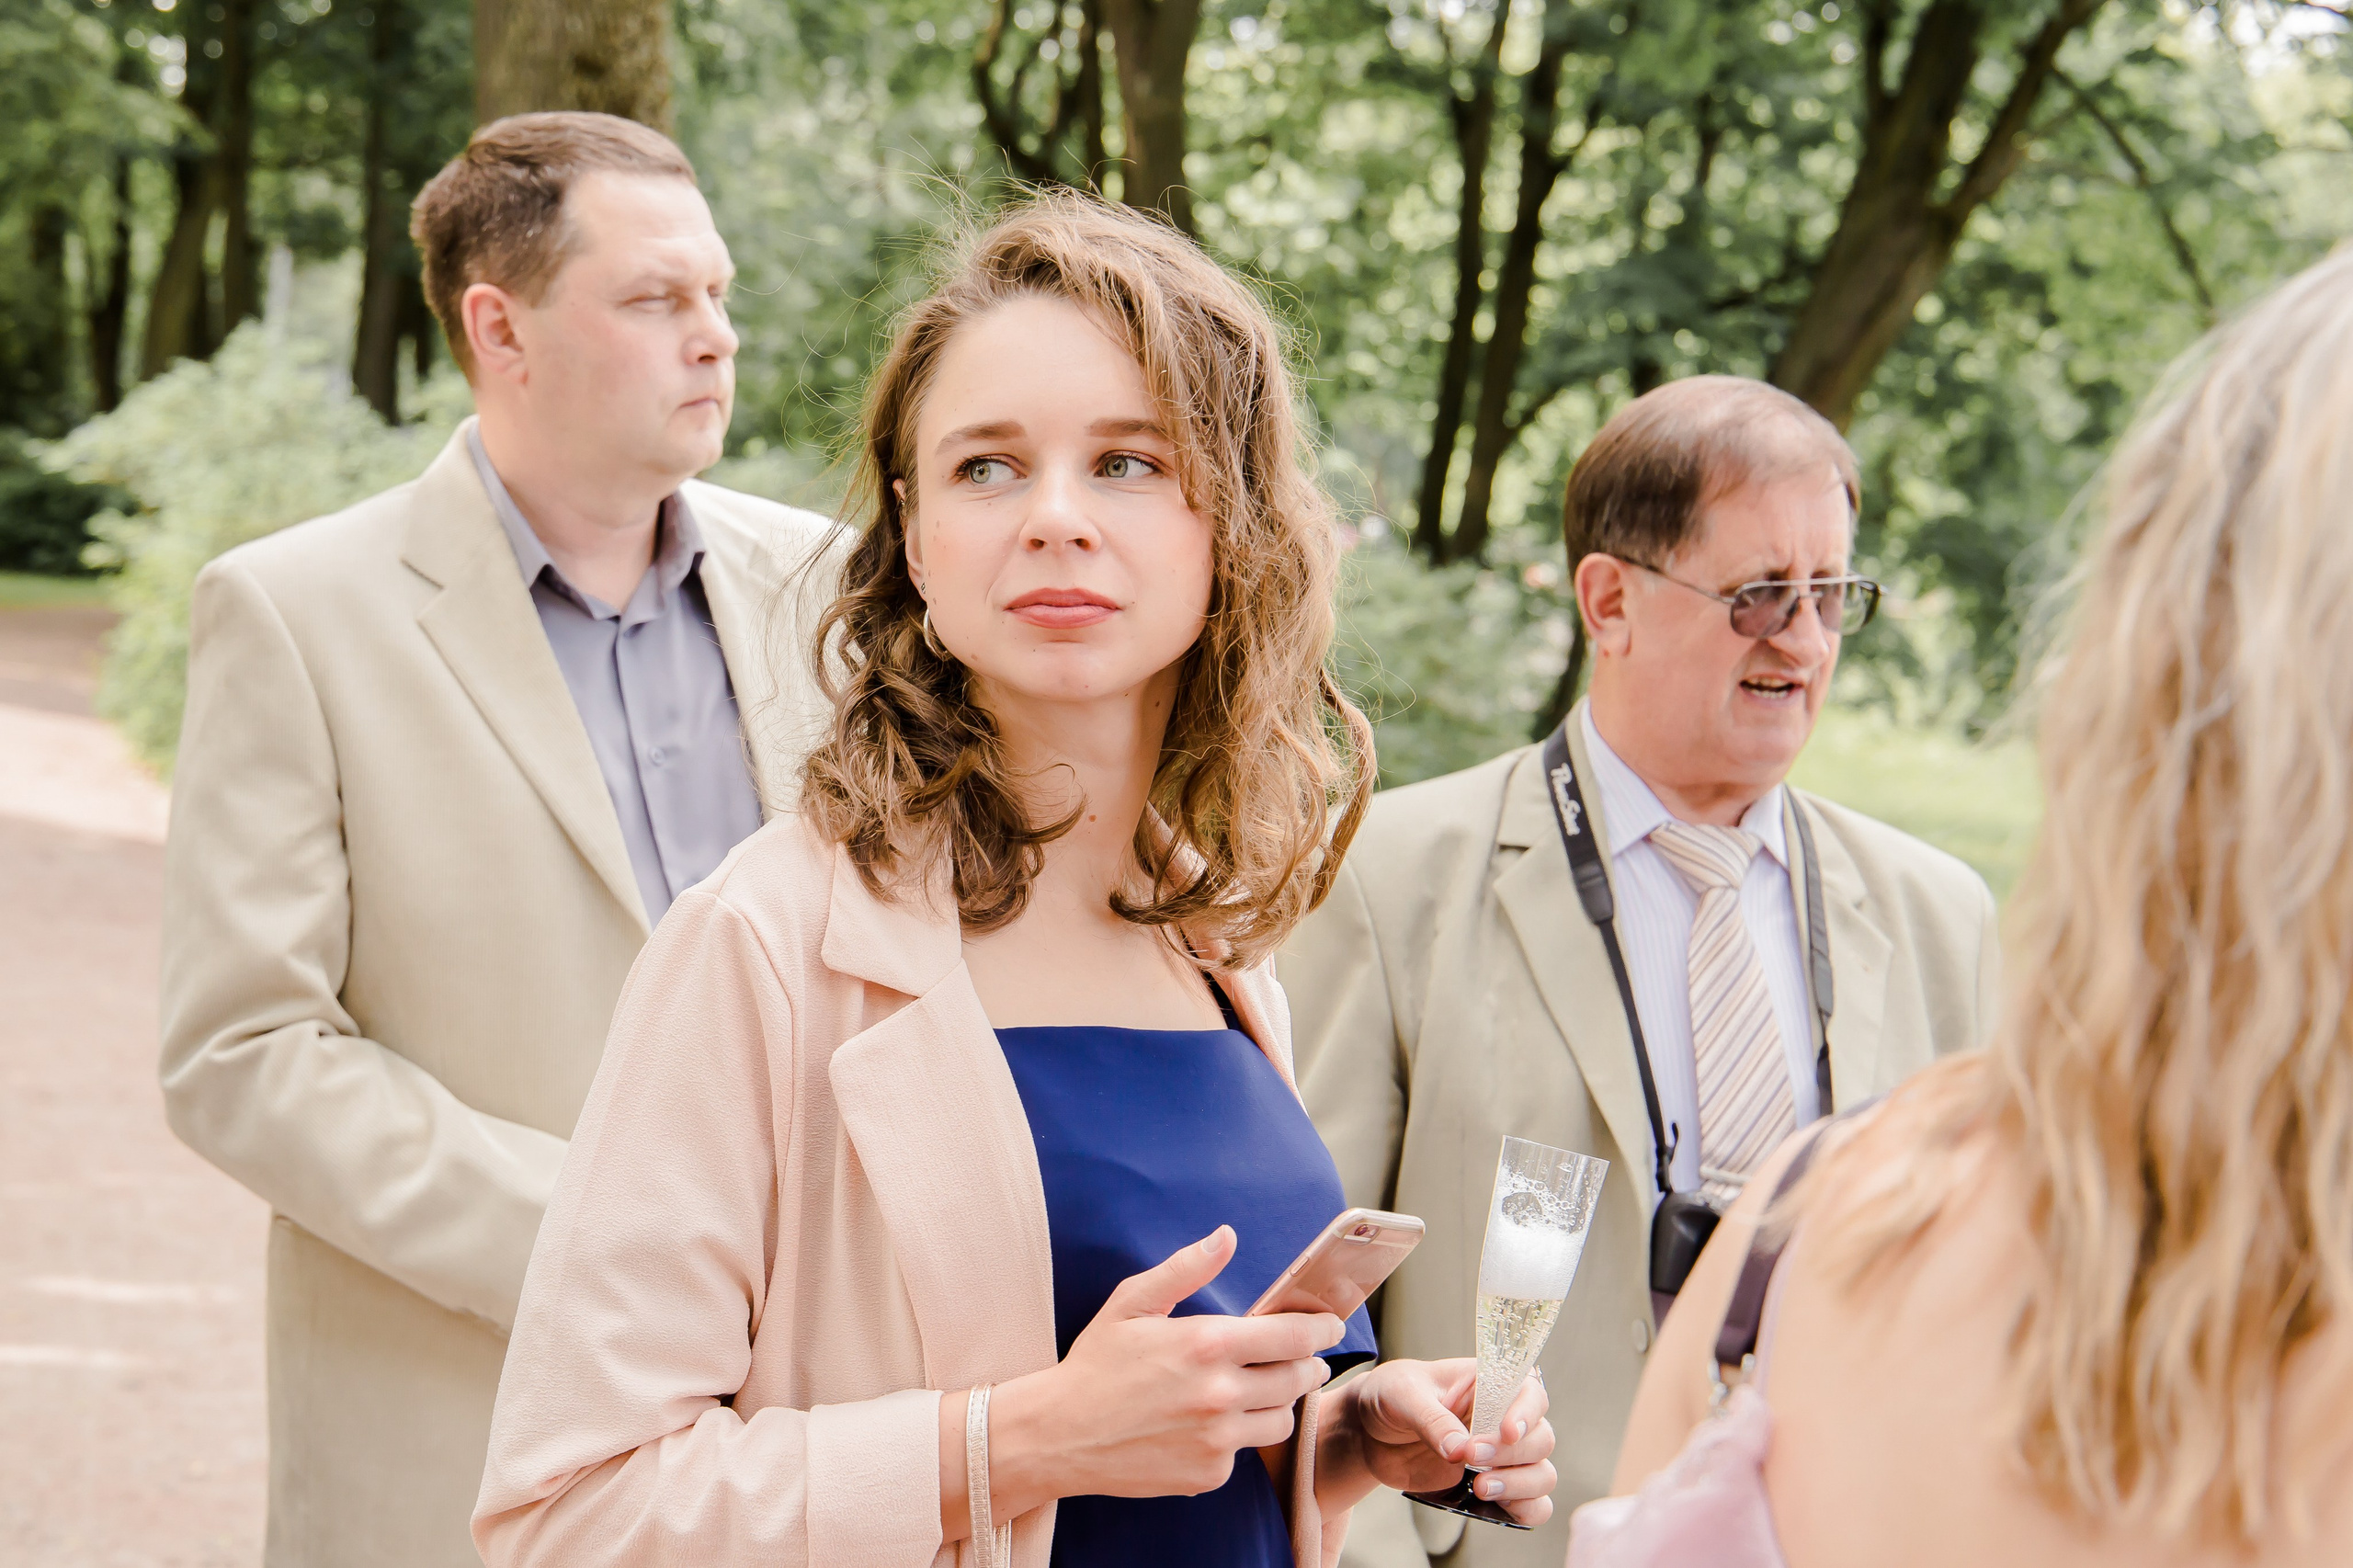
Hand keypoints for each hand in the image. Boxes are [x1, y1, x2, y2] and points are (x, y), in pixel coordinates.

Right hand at [988, 1227, 1343, 1509]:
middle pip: (1297, 1378)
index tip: (1330, 1325)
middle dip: (1307, 1364)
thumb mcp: (1132, 1303)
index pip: (1293, 1337)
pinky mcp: (1208, 1475)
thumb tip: (1226, 1237)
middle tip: (1302, 1358)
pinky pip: (1245, 1452)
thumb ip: (1185, 1269)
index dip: (1321, 1329)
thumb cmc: (1095, 1365)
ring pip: (1281, 1420)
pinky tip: (1213, 1423)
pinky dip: (1239, 1436)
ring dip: (1280, 1402)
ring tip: (1261, 1389)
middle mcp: (1219, 1395)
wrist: (1059, 1435)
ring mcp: (1216, 1440)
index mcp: (1206, 1345)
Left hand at [1326, 1359, 1555, 1526]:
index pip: (1529, 1391)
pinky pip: (1531, 1503)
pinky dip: (1526, 1509)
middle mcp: (1503, 1418)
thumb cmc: (1390, 1396)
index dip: (1527, 1412)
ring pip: (1542, 1473)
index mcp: (1487, 1382)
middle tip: (1471, 1456)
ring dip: (1521, 1484)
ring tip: (1481, 1488)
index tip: (1507, 1431)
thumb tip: (1460, 1451)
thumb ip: (1432, 1420)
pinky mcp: (1492, 1485)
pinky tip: (1498, 1506)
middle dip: (1512, 1453)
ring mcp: (1501, 1456)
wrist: (1369, 1433)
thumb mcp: (1402, 1394)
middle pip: (1541, 1437)